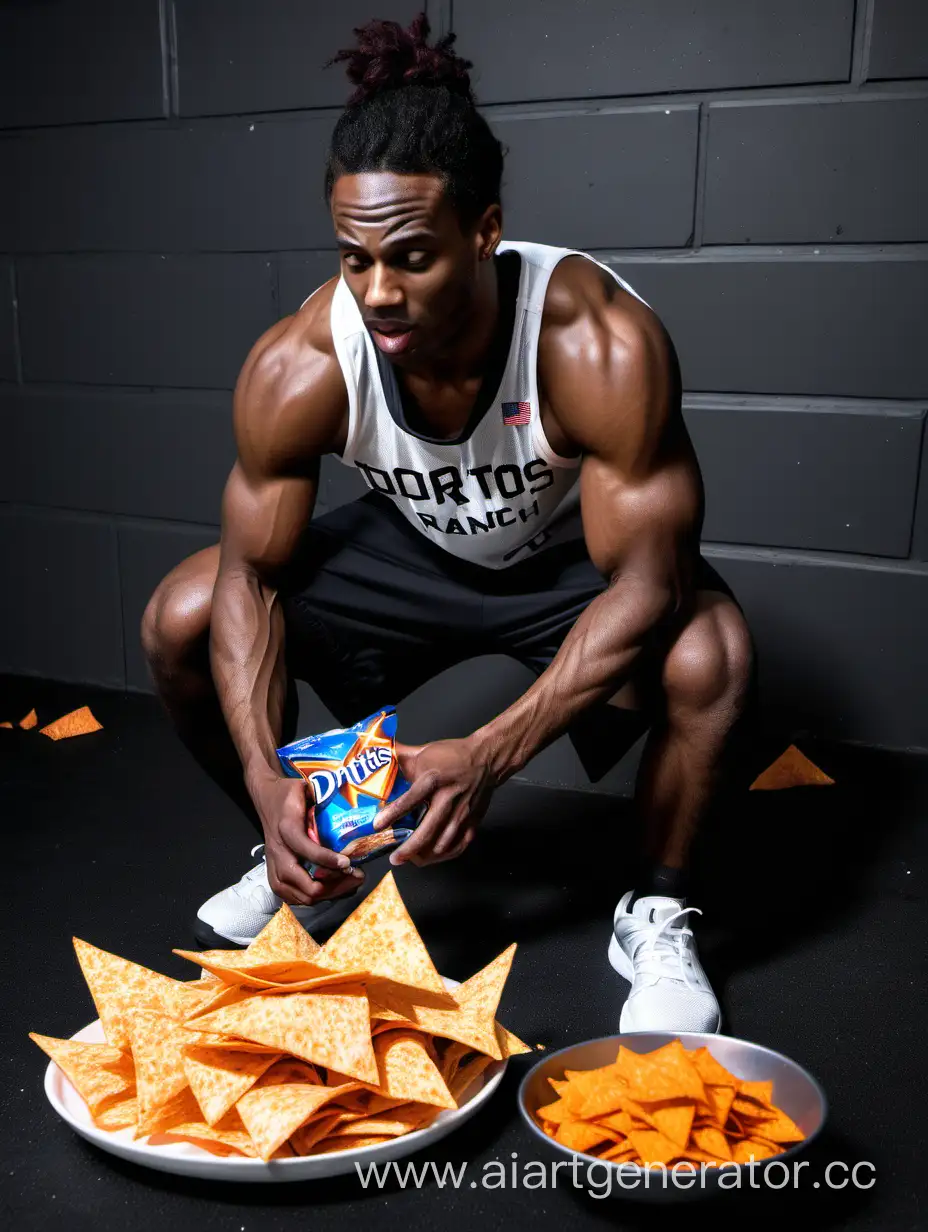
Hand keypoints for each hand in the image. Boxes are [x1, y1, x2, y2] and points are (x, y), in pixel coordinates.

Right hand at [249, 773, 363, 905]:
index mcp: (286, 828)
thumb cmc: (288, 794)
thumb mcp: (305, 788)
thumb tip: (350, 804)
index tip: (348, 863)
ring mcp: (274, 868)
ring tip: (349, 883)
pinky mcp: (274, 877)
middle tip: (356, 877)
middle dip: (334, 885)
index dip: (328, 860)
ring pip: (302, 896)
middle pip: (305, 884)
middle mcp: (278, 853)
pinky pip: (295, 898)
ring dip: (329, 894)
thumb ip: (324, 795)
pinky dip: (316, 897)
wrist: (266, 799)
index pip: (306, 850)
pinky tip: (334, 888)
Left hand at [372, 738, 495, 866]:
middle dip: (409, 848)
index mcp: (434, 779)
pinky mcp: (473, 822)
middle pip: (428, 830)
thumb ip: (401, 756)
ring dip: (425, 855)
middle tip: (395, 858)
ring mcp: (462, 813)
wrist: (487, 759)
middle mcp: (449, 799)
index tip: (378, 825)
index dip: (393, 813)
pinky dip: (444, 856)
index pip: (411, 799)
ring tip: (410, 859)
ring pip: (443, 843)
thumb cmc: (454, 755)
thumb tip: (378, 754)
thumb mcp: (425, 751)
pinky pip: (458, 846)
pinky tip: (432, 856)